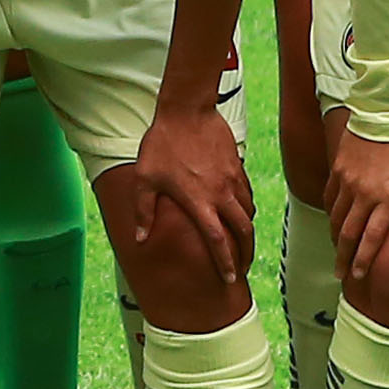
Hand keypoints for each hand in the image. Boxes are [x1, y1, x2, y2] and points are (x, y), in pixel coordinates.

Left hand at [125, 98, 256, 288]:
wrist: (187, 110)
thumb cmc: (162, 144)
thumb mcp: (145, 179)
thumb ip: (143, 211)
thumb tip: (140, 239)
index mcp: (199, 202)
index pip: (218, 241)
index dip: (226, 263)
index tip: (230, 278)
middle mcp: (221, 194)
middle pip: (243, 232)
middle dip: (246, 254)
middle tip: (243, 267)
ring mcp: (232, 180)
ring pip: (248, 213)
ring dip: (247, 231)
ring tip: (242, 243)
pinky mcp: (237, 167)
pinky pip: (247, 194)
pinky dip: (247, 208)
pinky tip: (240, 212)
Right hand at [323, 124, 388, 290]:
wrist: (387, 110)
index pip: (373, 237)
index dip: (364, 259)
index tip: (360, 275)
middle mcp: (364, 193)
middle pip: (348, 233)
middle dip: (343, 257)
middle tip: (341, 274)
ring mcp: (348, 181)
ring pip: (336, 216)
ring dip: (335, 237)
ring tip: (337, 251)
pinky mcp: (339, 168)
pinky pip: (331, 196)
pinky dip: (331, 212)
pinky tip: (333, 220)